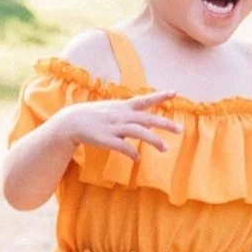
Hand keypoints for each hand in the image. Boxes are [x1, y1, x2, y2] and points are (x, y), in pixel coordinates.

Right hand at [53, 92, 178, 160]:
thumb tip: (147, 126)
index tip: (175, 93)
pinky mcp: (105, 139)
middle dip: (164, 123)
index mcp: (123, 107)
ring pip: (138, 132)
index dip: (159, 97)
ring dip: (153, 140)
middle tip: (180, 130)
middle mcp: (121, 115)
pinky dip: (132, 152)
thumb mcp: (113, 111)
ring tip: (165, 148)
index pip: (145, 100)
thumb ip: (130, 116)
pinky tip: (138, 159)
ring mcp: (113, 127)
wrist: (71, 122)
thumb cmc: (95, 117)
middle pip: (147, 118)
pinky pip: (122, 146)